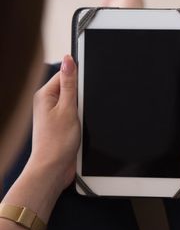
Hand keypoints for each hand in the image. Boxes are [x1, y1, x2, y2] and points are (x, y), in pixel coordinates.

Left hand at [27, 55, 79, 190]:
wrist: (53, 168)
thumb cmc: (56, 143)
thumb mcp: (68, 108)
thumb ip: (70, 84)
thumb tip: (69, 60)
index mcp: (44, 95)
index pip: (65, 75)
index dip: (78, 80)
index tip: (85, 89)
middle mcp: (47, 103)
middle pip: (72, 89)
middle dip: (82, 97)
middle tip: (80, 111)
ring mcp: (54, 115)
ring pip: (76, 103)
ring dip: (83, 110)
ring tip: (78, 123)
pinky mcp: (62, 125)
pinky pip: (77, 115)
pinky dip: (82, 119)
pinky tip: (80, 129)